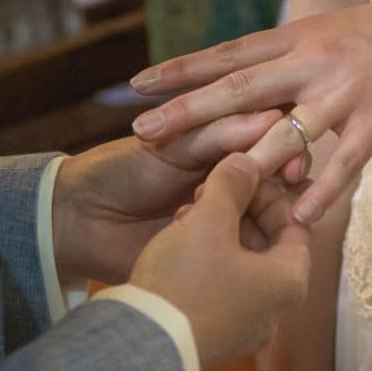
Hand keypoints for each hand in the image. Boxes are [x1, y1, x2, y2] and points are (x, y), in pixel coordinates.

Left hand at [53, 110, 299, 284]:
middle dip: (287, 183)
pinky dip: (254, 247)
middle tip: (287, 189)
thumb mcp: (169, 147)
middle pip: (280, 178)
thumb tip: (272, 118)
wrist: (79, 221)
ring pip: (273, 216)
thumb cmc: (119, 171)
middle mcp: (234, 178)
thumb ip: (216, 134)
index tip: (291, 159)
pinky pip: (251, 250)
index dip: (285, 146)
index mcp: (223, 143)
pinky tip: (248, 247)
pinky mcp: (219, 252)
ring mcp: (230, 217)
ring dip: (273, 216)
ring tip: (263, 219)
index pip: (269, 139)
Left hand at [126, 0, 371, 222]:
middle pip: (239, 88)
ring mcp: (345, 89)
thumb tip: (257, 73)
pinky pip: (343, 161)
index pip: (229, 54)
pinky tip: (298, 216)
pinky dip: (319, 190)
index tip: (137, 85)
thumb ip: (296, 54)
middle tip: (141, 133)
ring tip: (203, 189)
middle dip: (187, 112)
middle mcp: (314, 59)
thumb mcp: (336, 31)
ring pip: (284, 130)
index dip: (182, 70)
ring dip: (242, 162)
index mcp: (300, 35)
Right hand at [129, 154, 310, 368]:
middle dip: (240, 212)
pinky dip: (208, 262)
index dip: (270, 194)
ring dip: (220, 234)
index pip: (297, 225)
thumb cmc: (185, 279)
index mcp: (289, 282)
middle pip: (269, 246)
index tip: (242, 176)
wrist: (141, 344)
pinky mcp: (216, 338)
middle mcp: (275, 311)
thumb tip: (247, 161)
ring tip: (188, 216)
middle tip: (210, 193)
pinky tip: (178, 245)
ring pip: (243, 266)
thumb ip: (232, 183)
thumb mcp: (209, 219)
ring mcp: (245, 329)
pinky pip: (223, 289)